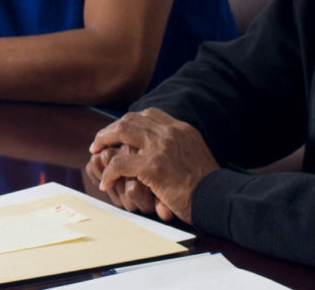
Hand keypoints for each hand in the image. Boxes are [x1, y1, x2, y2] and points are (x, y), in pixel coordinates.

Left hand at [89, 108, 218, 223]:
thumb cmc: (209, 187)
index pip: (149, 114)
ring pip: (121, 132)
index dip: (130, 122)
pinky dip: (108, 173)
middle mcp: (170, 132)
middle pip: (131, 119)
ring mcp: (160, 147)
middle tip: (99, 142)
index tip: (120, 133)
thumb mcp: (196, 156)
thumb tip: (163, 154)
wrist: (220, 199)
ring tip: (95, 153)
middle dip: (111, 129)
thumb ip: (180, 149)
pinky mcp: (152, 166)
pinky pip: (119, 164)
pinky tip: (105, 183)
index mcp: (181, 129)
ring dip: (103, 141)